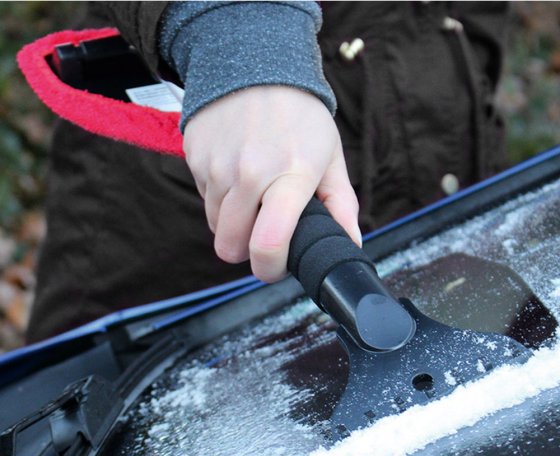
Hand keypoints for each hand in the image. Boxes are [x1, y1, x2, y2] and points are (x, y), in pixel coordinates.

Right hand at [183, 85, 360, 282]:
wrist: (254, 62)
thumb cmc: (299, 115)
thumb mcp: (329, 156)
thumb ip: (341, 205)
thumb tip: (349, 245)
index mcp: (291, 176)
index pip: (268, 244)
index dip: (270, 269)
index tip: (276, 266)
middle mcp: (249, 174)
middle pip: (230, 247)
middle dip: (246, 250)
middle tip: (262, 233)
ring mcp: (216, 166)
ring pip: (215, 226)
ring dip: (232, 223)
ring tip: (252, 195)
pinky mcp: (195, 158)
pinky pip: (204, 198)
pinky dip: (219, 197)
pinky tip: (235, 172)